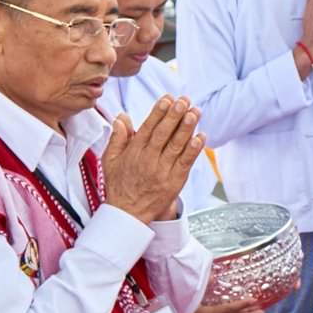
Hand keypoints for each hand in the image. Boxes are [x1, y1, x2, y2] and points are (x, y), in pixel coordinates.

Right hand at [103, 96, 204, 223]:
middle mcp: (148, 161)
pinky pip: (185, 163)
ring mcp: (162, 172)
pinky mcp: (174, 182)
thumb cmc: (119, 184)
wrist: (127, 214)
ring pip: (176, 146)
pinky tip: (201, 137)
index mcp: (133, 153)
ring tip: (195, 112)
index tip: (167, 98)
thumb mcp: (110, 160)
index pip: (148, 128)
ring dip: (187, 128)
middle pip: (164, 134)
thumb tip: (122, 116)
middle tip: (184, 100)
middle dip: (175, 115)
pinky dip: (193, 150)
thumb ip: (117, 138)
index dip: (158, 112)